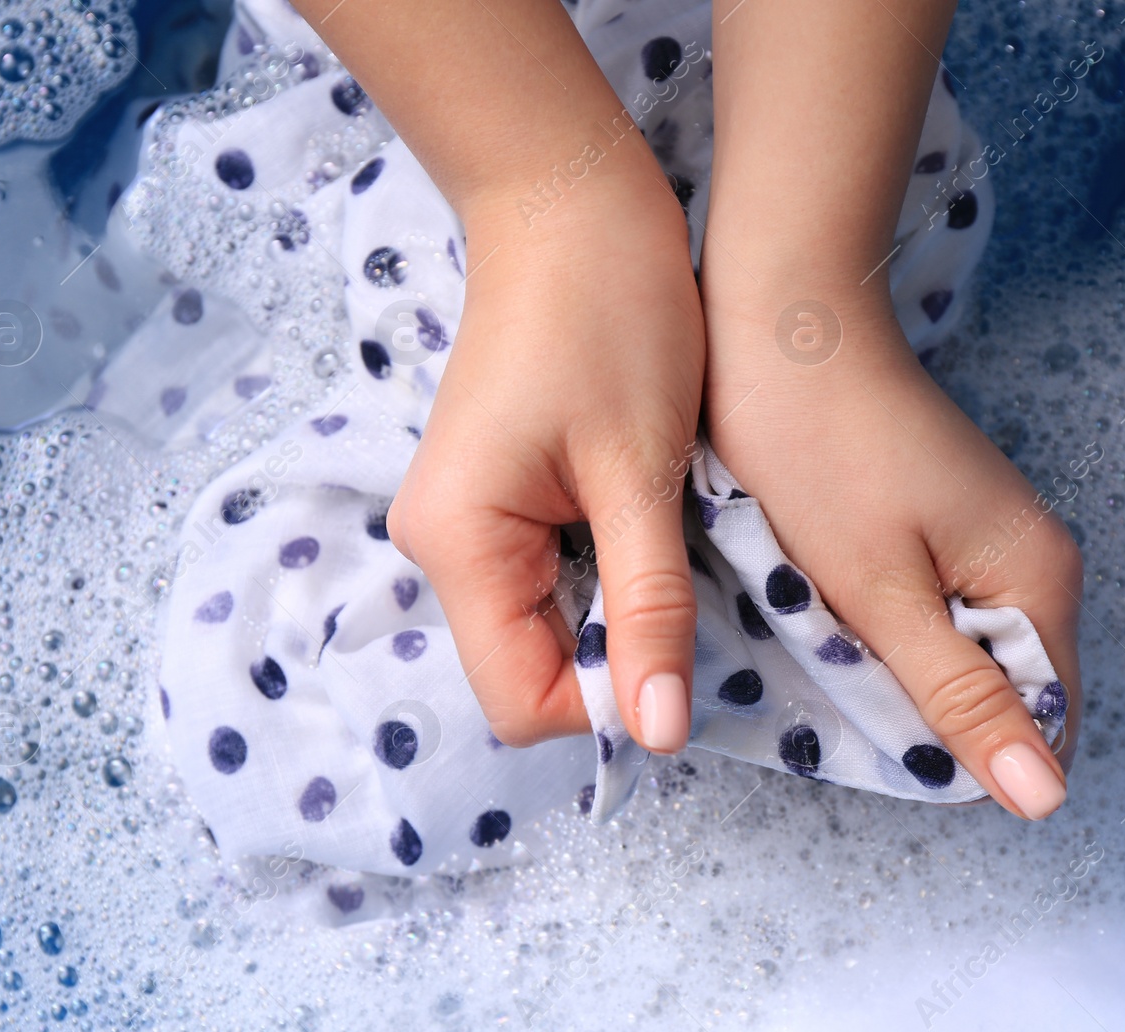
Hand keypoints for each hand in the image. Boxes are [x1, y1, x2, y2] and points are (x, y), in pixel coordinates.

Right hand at [388, 180, 704, 752]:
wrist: (568, 204)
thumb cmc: (609, 316)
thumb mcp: (641, 472)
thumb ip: (650, 608)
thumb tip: (660, 734)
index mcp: (458, 544)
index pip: (522, 702)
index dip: (609, 701)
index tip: (680, 646)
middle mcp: (439, 547)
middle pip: (528, 669)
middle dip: (616, 653)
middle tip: (685, 580)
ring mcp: (461, 525)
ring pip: (544, 628)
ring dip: (616, 610)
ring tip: (666, 537)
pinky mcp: (491, 503)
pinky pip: (548, 581)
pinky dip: (605, 574)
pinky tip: (644, 519)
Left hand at [700, 284, 1081, 818]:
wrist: (782, 322)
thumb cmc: (821, 451)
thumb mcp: (882, 593)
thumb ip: (961, 697)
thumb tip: (1047, 801)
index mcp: (1040, 583)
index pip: (1041, 728)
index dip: (964, 755)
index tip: (876, 727)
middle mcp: (1032, 564)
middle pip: (999, 692)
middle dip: (921, 709)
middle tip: (836, 673)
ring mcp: (986, 540)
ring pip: (952, 652)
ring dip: (890, 665)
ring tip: (821, 630)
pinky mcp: (938, 523)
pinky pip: (923, 608)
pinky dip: (874, 621)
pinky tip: (821, 600)